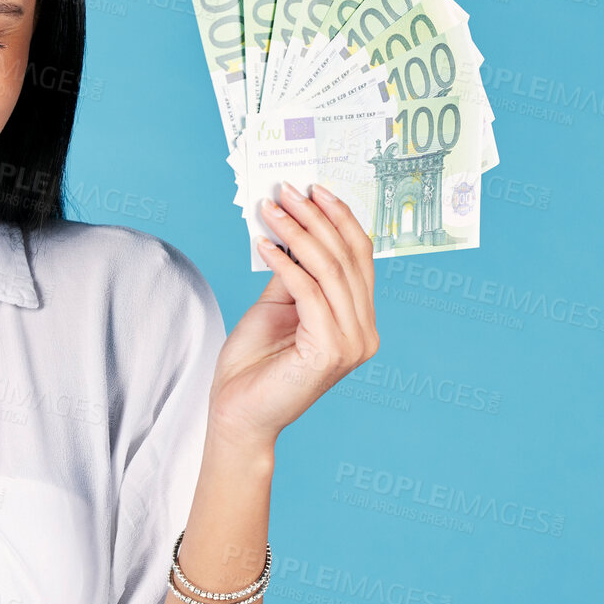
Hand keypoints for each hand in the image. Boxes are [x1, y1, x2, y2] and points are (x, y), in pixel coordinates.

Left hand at [208, 181, 379, 447]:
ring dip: (297, 233)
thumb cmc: (255, 363)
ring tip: (270, 208)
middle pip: (346, 259)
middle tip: (288, 189)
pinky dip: (285, 263)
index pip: (360, 258)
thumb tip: (294, 223)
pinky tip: (263, 243)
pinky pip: (308, 292)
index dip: (339, 219)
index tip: (313, 189)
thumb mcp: (277, 305)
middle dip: (316, 218)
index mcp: (359, 322)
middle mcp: (364, 333)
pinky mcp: (329, 352)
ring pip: (329, 271)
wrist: (238, 415)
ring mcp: (351, 344)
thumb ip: (293, 271)